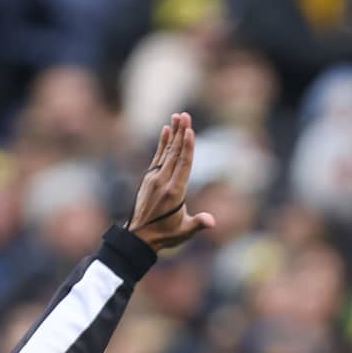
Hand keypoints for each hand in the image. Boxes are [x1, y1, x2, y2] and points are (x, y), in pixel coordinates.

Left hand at [128, 112, 215, 250]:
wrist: (140, 236)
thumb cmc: (166, 235)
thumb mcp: (184, 231)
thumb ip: (198, 224)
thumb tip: (211, 222)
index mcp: (174, 192)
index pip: (183, 165)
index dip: (188, 147)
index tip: (190, 131)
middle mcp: (163, 182)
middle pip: (174, 153)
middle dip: (181, 133)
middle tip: (185, 115)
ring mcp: (154, 179)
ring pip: (166, 152)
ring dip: (173, 134)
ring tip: (178, 116)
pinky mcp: (149, 178)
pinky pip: (158, 157)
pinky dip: (162, 143)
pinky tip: (166, 130)